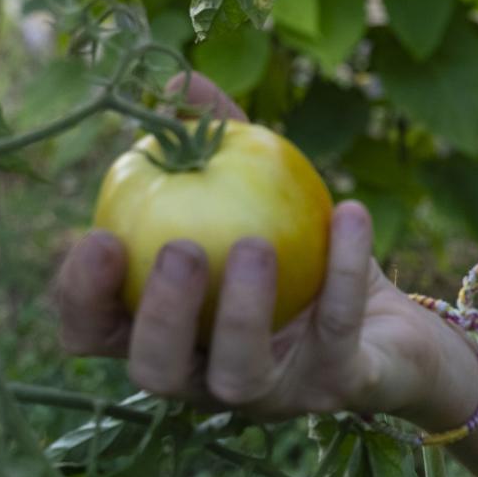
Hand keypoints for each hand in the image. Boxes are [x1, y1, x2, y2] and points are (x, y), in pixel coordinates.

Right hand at [55, 72, 473, 423]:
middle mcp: (206, 378)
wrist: (397, 327)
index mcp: (169, 335)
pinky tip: (349, 211)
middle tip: (181, 249)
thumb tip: (176, 83)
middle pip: (156, 370)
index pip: (95, 334)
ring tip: (254, 244)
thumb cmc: (306, 259)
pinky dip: (343, 270)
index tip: (93, 235)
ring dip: (243, 309)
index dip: (80, 297)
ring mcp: (273, 393)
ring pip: (238, 376)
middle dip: (159, 314)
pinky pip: (338, 332)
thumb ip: (214, 140)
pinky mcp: (340, 389)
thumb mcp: (261, 193)